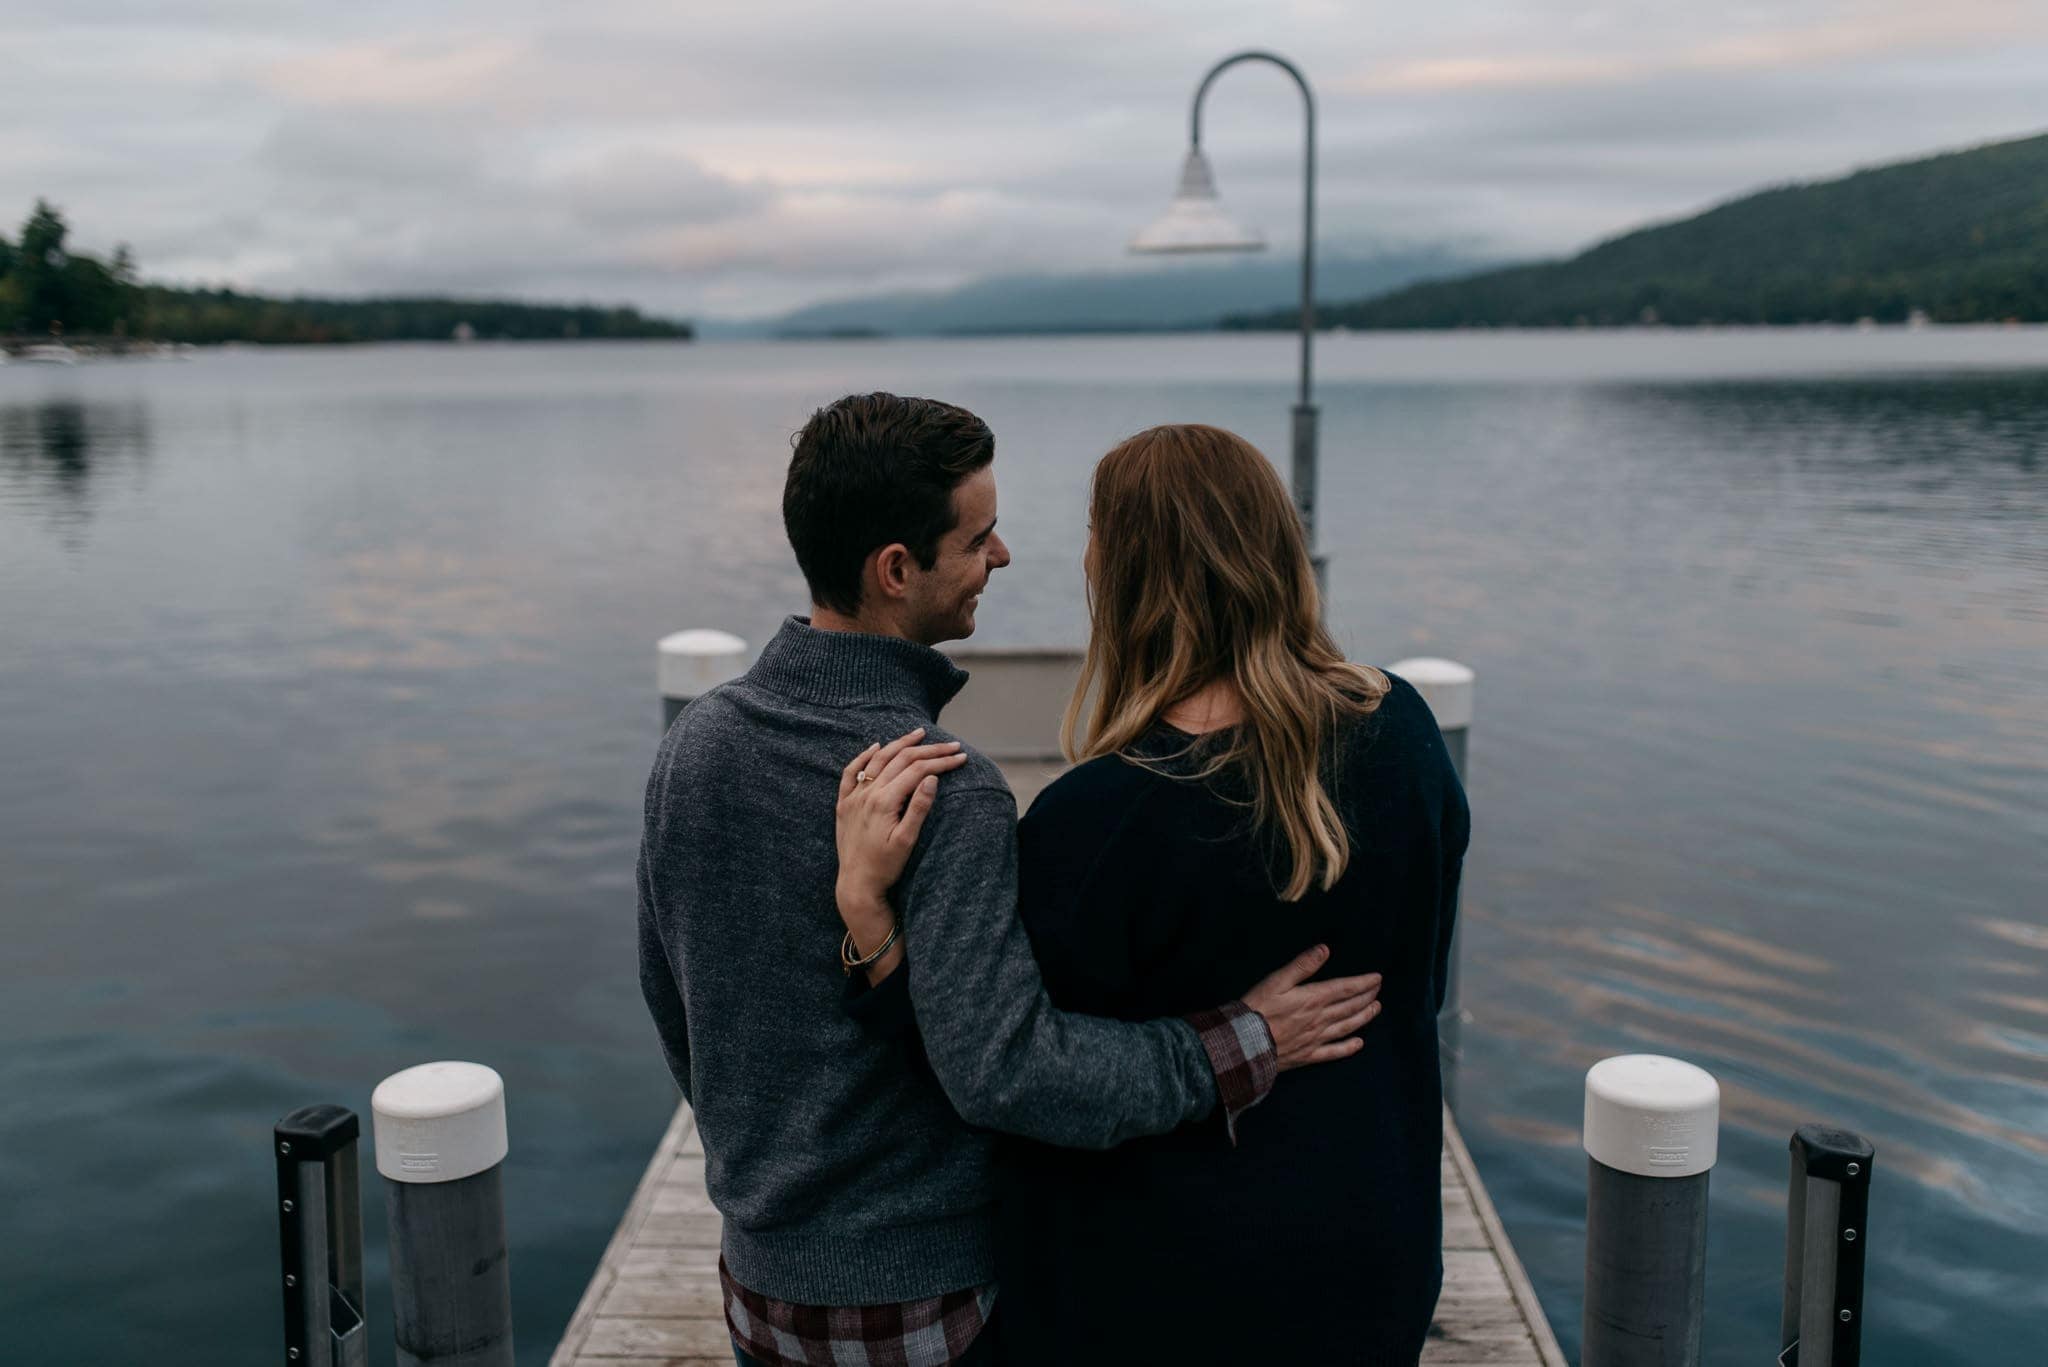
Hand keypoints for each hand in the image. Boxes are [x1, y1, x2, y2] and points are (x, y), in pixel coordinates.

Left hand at [834, 729, 968, 978]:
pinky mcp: (844, 805)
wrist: (857, 885)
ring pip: (878, 760)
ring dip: (900, 744)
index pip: (917, 771)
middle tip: (952, 745)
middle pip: (901, 760)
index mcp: (884, 802)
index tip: (961, 757)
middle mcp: (867, 794)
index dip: (941, 762)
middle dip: (929, 750)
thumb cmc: (885, 867)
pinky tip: (876, 747)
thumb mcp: (907, 841)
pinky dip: (864, 756)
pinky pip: (851, 773)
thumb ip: (919, 808)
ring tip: (919, 734)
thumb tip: (931, 778)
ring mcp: (853, 798)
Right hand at [1240, 945, 1383, 1070]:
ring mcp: (1316, 1039)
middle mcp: (1320, 1019)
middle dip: (1366, 996)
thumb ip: (1302, 966)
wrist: (1245, 1044)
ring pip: (1347, 1026)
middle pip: (1350, 1007)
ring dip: (1364, 1017)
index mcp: (1313, 999)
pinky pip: (1334, 1052)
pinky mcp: (1309, 1055)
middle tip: (1378, 990)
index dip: (1363, 983)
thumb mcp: (1276, 981)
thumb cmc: (1258, 1009)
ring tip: (1375, 1009)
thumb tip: (1324, 949)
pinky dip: (1349, 1047)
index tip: (1377, 977)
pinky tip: (1359, 1044)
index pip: (1345, 988)